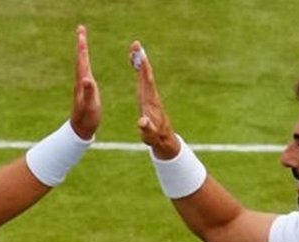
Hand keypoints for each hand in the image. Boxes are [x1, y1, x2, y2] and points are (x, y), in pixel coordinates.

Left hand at [70, 25, 100, 139]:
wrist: (80, 128)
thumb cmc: (87, 118)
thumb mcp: (90, 105)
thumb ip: (89, 92)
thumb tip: (87, 79)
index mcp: (83, 81)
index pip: (82, 59)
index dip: (82, 46)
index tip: (81, 32)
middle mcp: (81, 80)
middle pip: (80, 57)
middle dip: (81, 42)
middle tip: (81, 29)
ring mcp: (82, 84)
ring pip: (81, 62)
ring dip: (82, 50)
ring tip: (82, 39)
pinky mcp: (84, 88)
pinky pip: (84, 69)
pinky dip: (85, 60)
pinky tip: (85, 60)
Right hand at [130, 40, 179, 158]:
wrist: (164, 139)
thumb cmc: (155, 138)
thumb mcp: (149, 135)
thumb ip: (146, 128)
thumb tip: (142, 122)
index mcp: (150, 101)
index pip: (147, 80)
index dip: (143, 67)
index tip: (139, 54)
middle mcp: (151, 94)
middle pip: (146, 73)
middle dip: (141, 58)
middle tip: (136, 44)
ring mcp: (150, 95)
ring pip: (145, 74)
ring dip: (139, 61)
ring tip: (134, 48)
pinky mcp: (148, 97)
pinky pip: (143, 79)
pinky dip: (139, 69)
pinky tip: (135, 63)